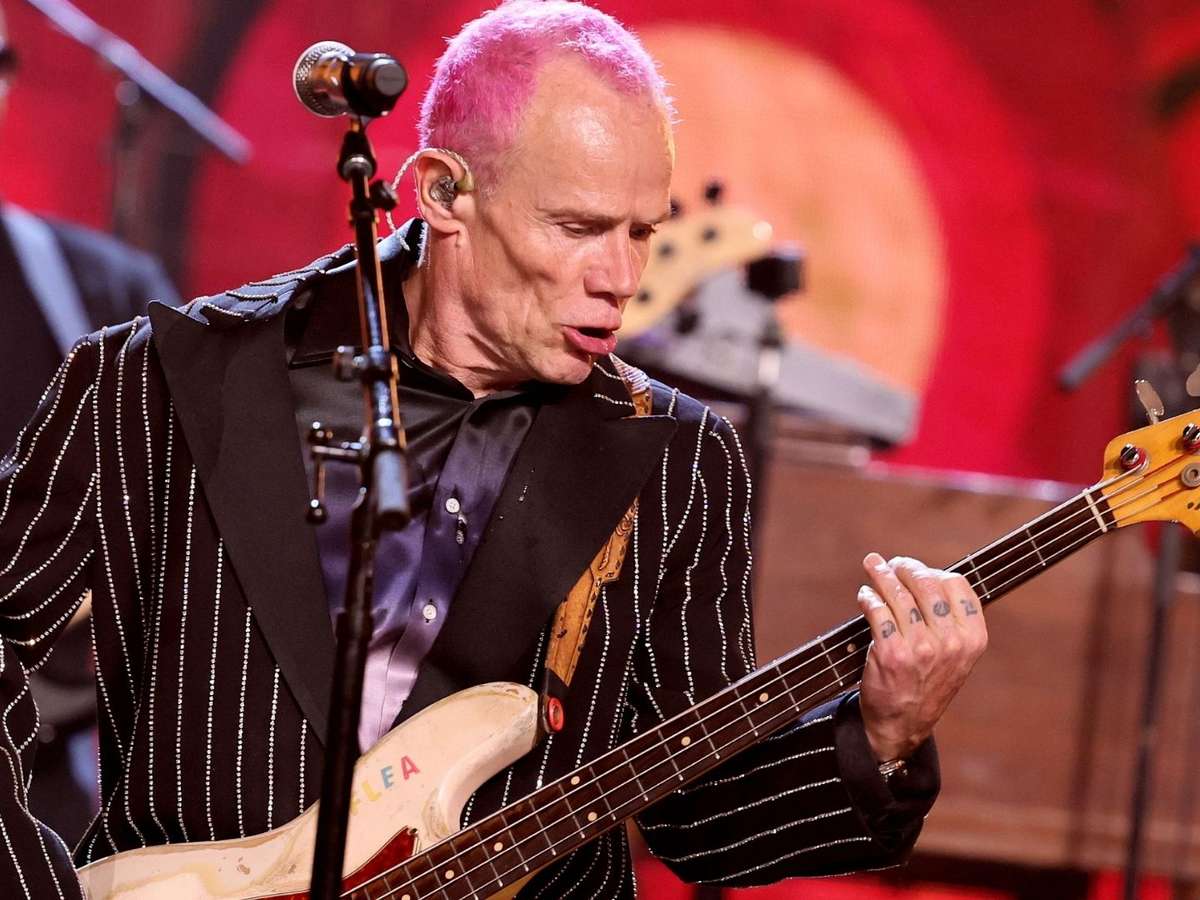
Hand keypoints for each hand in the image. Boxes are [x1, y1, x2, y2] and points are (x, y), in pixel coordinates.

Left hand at [855, 553, 987, 762]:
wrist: (903, 724)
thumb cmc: (927, 682)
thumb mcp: (956, 655)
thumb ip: (950, 619)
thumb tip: (926, 574)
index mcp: (972, 638)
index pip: (957, 585)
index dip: (934, 571)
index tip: (917, 570)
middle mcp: (951, 642)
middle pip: (926, 584)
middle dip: (905, 568)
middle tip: (891, 564)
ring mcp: (921, 648)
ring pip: (899, 594)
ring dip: (881, 574)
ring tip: (872, 565)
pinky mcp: (892, 654)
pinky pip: (878, 611)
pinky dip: (869, 598)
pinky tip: (865, 595)